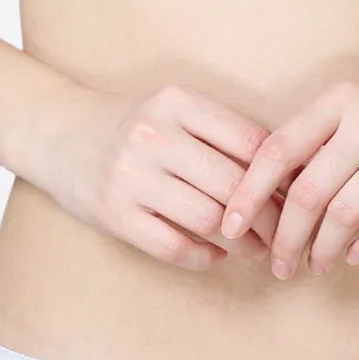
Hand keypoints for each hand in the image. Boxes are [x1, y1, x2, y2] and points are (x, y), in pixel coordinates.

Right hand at [29, 79, 286, 271]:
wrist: (60, 134)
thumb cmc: (135, 124)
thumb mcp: (175, 109)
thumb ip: (222, 132)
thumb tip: (286, 174)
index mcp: (177, 102)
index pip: (249, 141)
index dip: (281, 174)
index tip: (298, 194)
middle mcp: (154, 135)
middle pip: (233, 183)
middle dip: (269, 217)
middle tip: (287, 234)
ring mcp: (131, 176)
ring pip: (208, 218)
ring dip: (242, 243)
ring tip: (258, 251)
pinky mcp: (113, 214)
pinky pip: (173, 246)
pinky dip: (203, 257)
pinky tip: (215, 256)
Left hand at [219, 39, 358, 277]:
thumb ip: (322, 134)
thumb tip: (270, 187)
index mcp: (341, 98)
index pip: (278, 148)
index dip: (249, 191)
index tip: (231, 226)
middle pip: (308, 191)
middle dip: (286, 238)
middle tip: (279, 266)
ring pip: (346, 213)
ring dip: (324, 249)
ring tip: (315, 266)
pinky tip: (356, 257)